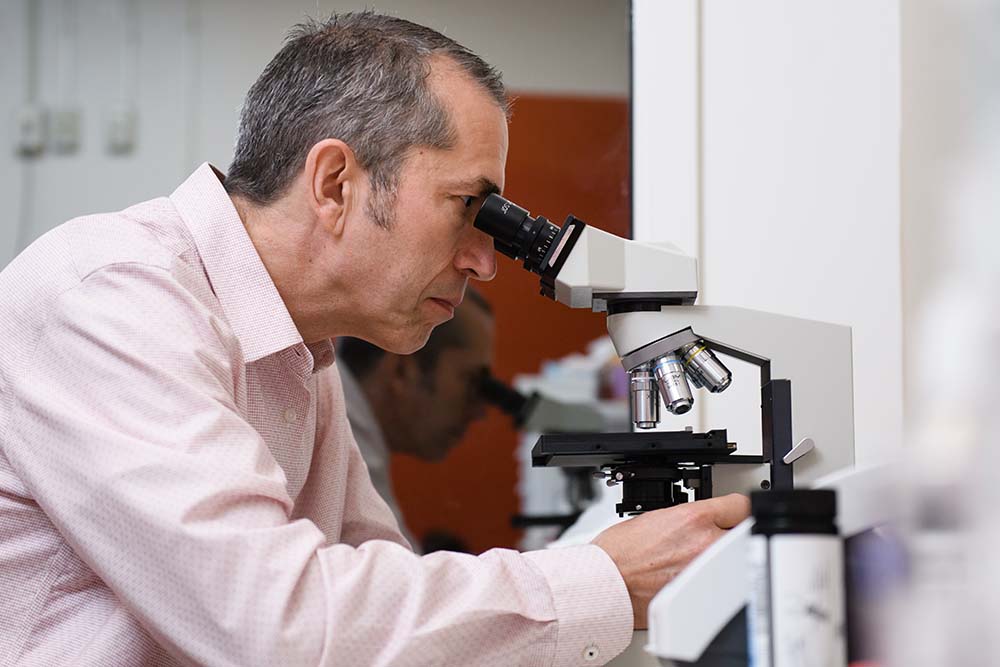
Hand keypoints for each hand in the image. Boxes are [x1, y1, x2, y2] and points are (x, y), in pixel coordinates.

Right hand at [592, 494, 749, 629]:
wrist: (607, 583)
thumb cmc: (619, 553)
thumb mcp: (655, 517)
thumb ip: (687, 517)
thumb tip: (703, 522)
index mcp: (693, 518)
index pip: (739, 505)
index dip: (736, 508)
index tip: (735, 512)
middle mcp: (706, 544)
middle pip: (742, 534)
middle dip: (729, 534)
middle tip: (712, 537)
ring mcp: (707, 572)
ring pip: (732, 561)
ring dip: (721, 559)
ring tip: (694, 561)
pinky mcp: (703, 595)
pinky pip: (718, 584)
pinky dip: (709, 582)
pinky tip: (689, 579)